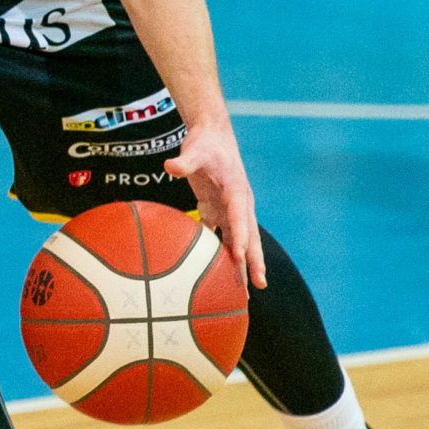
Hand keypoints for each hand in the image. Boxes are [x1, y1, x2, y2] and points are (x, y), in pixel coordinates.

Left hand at [164, 118, 265, 288]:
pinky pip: (220, 237)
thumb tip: (170, 166)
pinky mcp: (217, 211)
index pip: (239, 218)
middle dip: (253, 261)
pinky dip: (220, 255)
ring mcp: (230, 210)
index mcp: (237, 192)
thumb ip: (184, 161)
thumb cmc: (206, 144)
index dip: (240, 238)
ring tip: (243, 292)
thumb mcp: (195, 150)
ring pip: (237, 242)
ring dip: (240, 265)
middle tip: (258, 285)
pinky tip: (217, 276)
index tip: (239, 258)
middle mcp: (238, 205)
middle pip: (248, 237)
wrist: (212, 136)